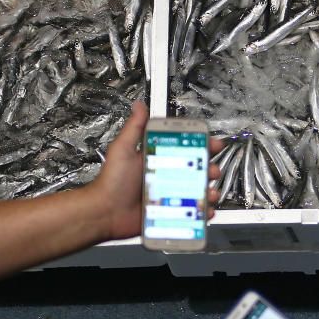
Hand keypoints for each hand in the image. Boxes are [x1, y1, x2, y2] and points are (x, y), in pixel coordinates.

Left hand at [88, 101, 223, 240]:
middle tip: (212, 171)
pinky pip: (191, 213)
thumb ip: (134, 128)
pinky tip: (205, 211)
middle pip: (197, 170)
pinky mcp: (170, 213)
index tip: (213, 144)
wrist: (105, 212)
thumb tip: (139, 105)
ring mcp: (169, 195)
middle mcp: (166, 176)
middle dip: (210, 169)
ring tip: (209, 194)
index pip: (186, 148)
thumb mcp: (123, 149)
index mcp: (159, 159)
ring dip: (209, 191)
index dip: (202, 145)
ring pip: (197, 191)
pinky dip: (202, 212)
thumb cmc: (112, 181)